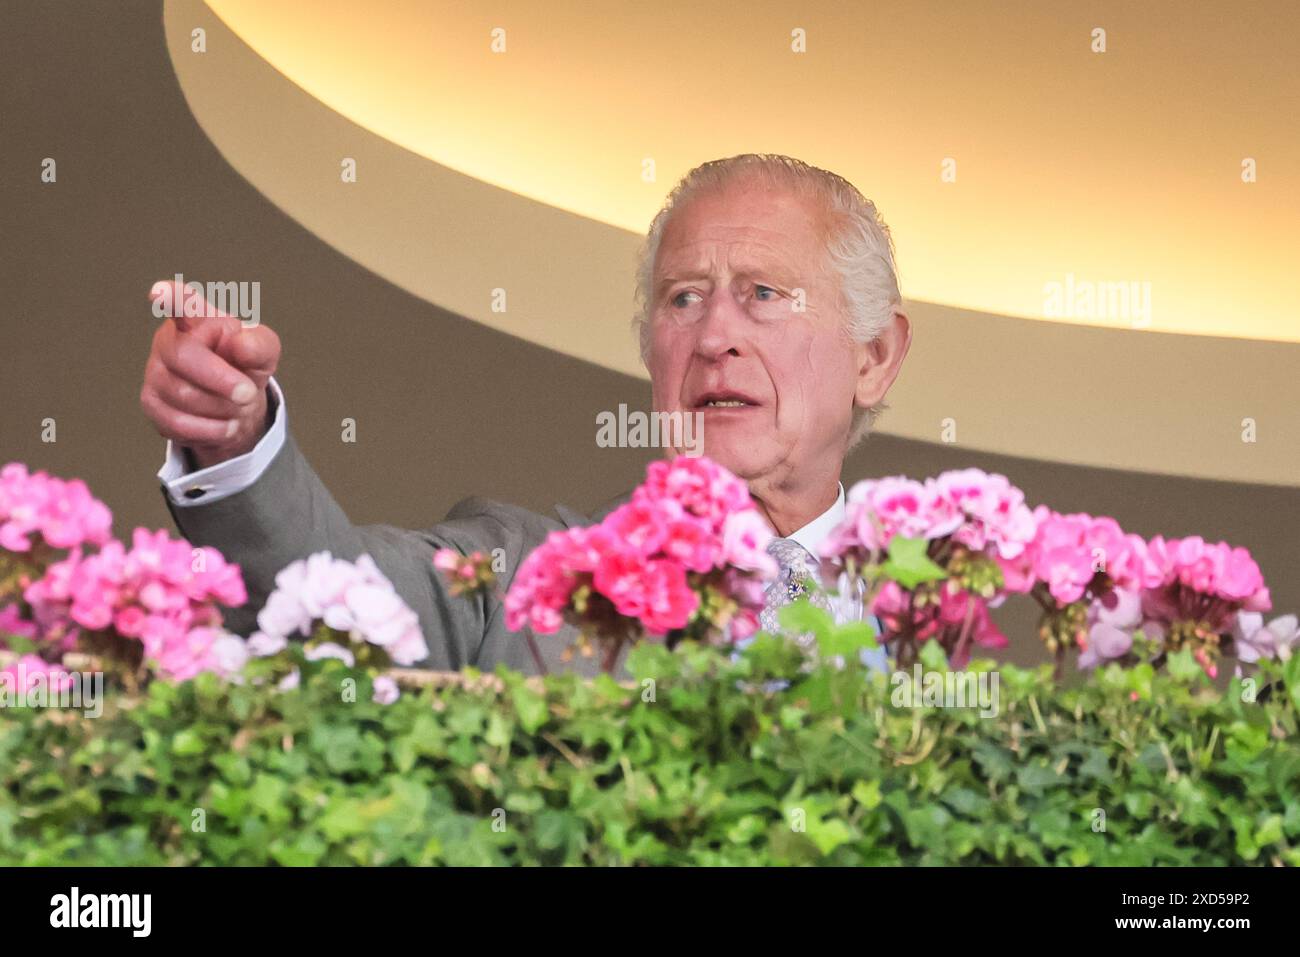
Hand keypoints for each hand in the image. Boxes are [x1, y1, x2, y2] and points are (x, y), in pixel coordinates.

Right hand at [140, 279, 280, 468]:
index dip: (171, 297)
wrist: (236, 402)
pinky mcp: (152, 402)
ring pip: (184, 395)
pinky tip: (223, 423)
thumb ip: (259, 344)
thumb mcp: (264, 352)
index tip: (159, 292)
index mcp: (198, 319)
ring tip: (236, 406)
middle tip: (248, 394)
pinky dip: (210, 429)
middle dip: (221, 380)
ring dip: (221, 408)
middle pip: (184, 357)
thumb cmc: (244, 364)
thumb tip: (240, 344)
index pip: (182, 303)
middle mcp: (169, 340)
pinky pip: (178, 422)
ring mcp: (156, 371)